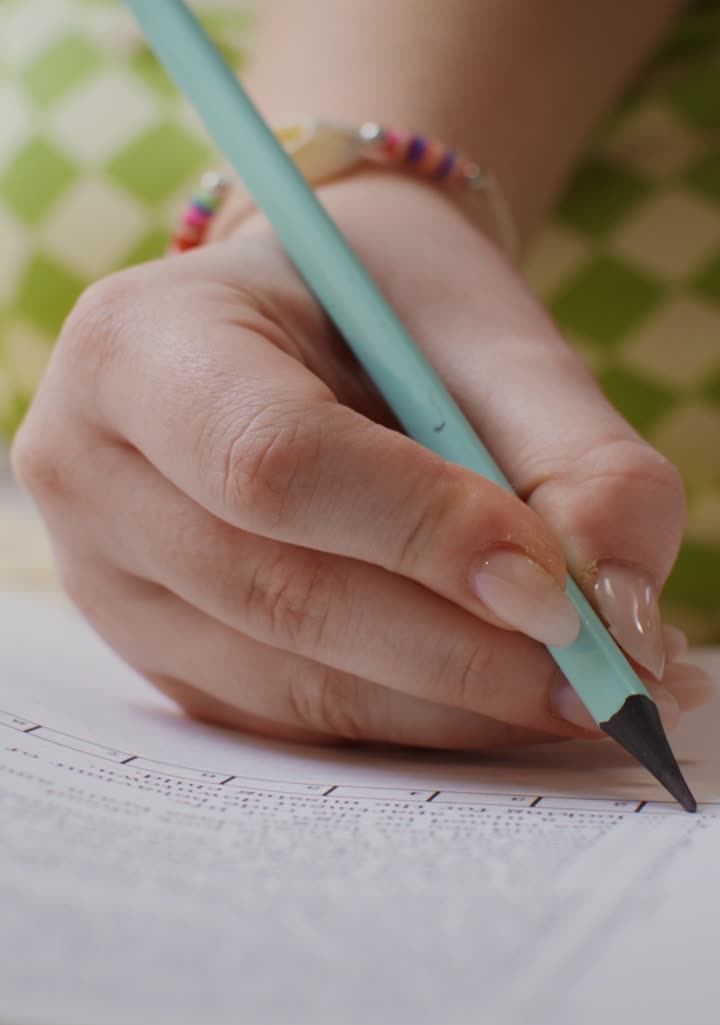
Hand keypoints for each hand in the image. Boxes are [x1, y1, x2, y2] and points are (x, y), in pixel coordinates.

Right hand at [12, 172, 711, 747]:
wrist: (310, 321)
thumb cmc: (390, 308)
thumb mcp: (489, 336)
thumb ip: (575, 456)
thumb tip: (621, 613)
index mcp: (141, 343)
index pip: (270, 458)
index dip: (419, 533)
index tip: (558, 590)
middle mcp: (89, 464)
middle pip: (275, 590)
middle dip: (458, 650)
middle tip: (605, 678)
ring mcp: (106, 573)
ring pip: (286, 679)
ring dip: (449, 701)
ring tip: (578, 689)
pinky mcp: (155, 646)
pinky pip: (288, 714)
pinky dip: (409, 716)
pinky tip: (496, 693)